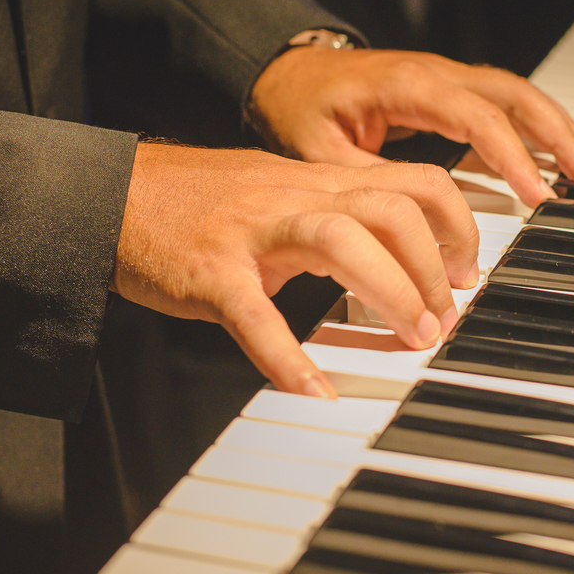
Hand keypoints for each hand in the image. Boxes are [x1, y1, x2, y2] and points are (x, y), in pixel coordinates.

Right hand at [110, 144, 479, 398]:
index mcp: (317, 182)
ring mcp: (253, 231)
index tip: (464, 270)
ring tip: (411, 340)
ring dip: (390, 293)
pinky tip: (314, 392)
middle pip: (392, 208)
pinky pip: (256, 315)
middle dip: (432, 266)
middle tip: (442, 318)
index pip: (412, 180)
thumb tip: (396, 254)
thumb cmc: (198, 202)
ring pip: (341, 240)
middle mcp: (294, 197)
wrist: (110, 193)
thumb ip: (334, 215)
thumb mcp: (278, 193)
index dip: (455, 224)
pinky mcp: (210, 271)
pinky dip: (289, 358)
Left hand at [249, 46, 573, 206]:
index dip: (512, 156)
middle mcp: (435, 73)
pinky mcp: (448, 90)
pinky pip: (503, 103)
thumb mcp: (320, 151)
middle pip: (514, 95)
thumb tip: (414, 222)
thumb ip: (370, 182)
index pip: (477, 117)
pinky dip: (538, 126)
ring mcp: (445, 78)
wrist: (287, 69)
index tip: (539, 195)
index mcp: (407, 84)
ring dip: (560, 128)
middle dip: (559, 134)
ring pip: (517, 95)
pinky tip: (565, 152)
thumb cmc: (299, 106)